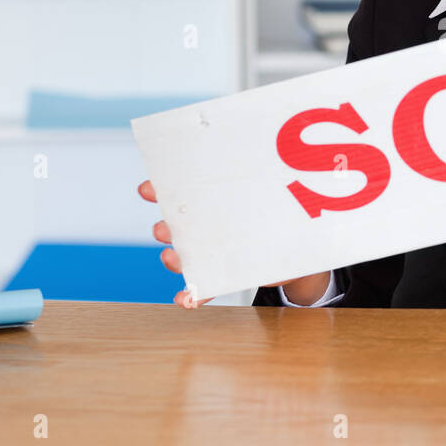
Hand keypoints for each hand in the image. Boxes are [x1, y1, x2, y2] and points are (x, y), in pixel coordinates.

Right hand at [138, 180, 329, 307]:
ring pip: (183, 257)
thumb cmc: (277, 213)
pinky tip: (184, 298)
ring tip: (173, 257)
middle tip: (164, 229)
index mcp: (210, 204)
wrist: (297, 243)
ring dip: (173, 259)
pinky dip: (193, 295)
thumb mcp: (269, 192)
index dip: (158, 191)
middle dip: (164, 228)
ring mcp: (211, 253)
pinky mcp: (223, 276)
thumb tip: (262, 147)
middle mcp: (204, 228)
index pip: (177, 195)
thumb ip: (261, 178)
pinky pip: (203, 288)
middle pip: (173, 228)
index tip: (147, 189)